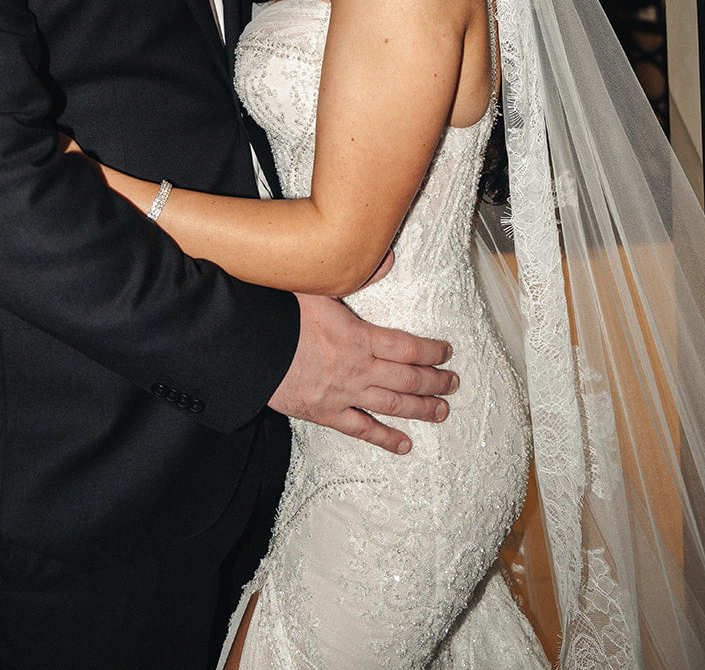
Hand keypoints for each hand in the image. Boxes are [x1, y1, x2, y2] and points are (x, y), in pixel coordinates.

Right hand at [268, 293, 456, 454]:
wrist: (251, 348)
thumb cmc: (281, 314)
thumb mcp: (320, 286)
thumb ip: (358, 275)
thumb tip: (388, 259)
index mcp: (360, 337)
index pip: (408, 347)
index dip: (431, 351)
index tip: (446, 352)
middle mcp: (359, 368)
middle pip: (409, 378)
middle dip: (435, 381)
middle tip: (453, 383)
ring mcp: (345, 394)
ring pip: (393, 406)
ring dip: (422, 409)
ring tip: (442, 411)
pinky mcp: (327, 413)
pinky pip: (362, 430)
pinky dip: (385, 438)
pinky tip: (404, 444)